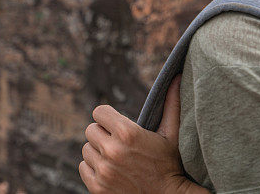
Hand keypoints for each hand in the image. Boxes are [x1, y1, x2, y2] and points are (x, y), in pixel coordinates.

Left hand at [79, 74, 207, 193]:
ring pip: (86, 149)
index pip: (98, 112)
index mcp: (127, 133)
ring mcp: (103, 170)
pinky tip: (110, 170)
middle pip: (90, 130)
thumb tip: (176, 76)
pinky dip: (93, 168)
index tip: (116, 124)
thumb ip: (170, 104)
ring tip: (116, 158)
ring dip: (97, 152)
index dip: (107, 117)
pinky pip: (83, 167)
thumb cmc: (170, 165)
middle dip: (102, 134)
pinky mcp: (97, 187)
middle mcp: (112, 151)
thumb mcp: (171, 134)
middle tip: (117, 143)